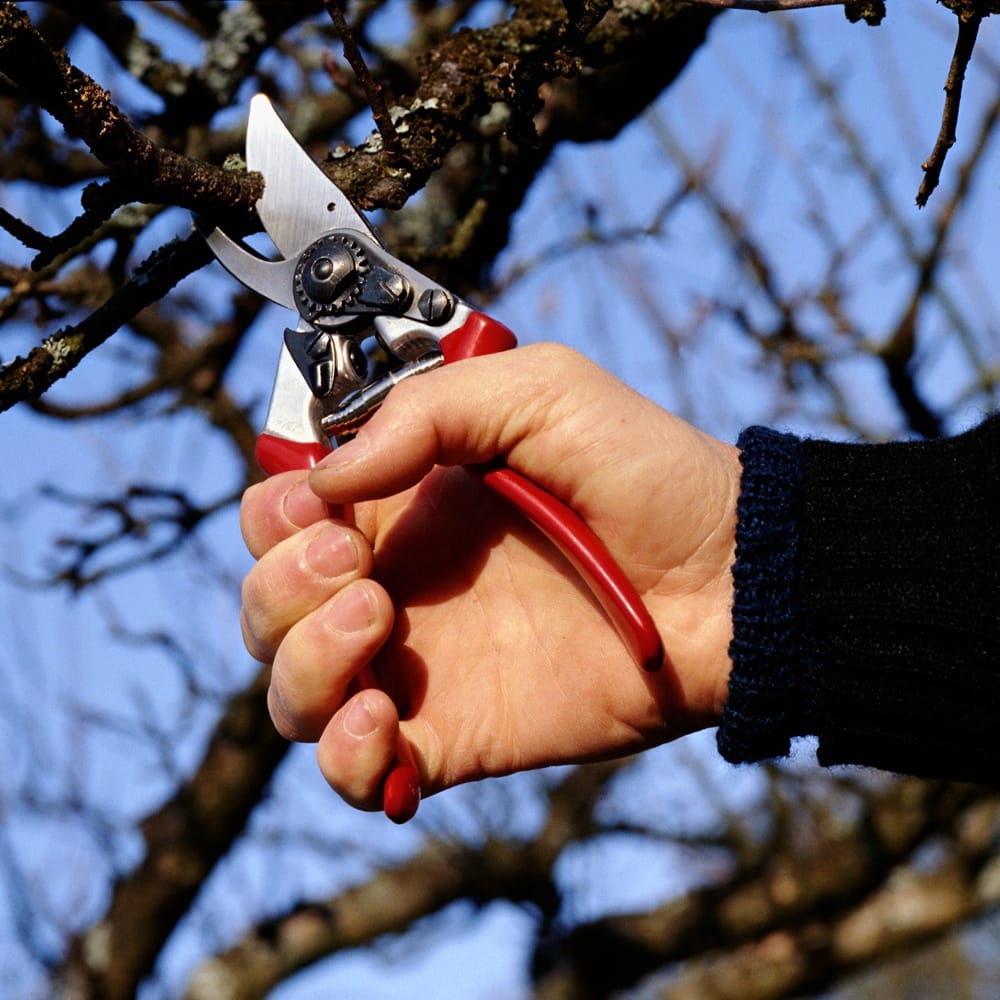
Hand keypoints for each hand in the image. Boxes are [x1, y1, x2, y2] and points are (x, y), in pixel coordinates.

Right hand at [240, 344, 739, 810]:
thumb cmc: (645, 472)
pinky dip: (344, 758)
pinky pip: (358, 774)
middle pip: (268, 606)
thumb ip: (425, 413)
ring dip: (301, 661)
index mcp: (403, 502)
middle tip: (357, 565)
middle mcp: (398, 584)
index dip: (276, 514)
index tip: (324, 508)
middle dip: (281, 585)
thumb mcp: (540, 392)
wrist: (728, 578)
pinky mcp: (454, 734)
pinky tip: (384, 720)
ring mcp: (422, 665)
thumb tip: (327, 479)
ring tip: (376, 619)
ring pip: (292, 693)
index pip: (283, 515)